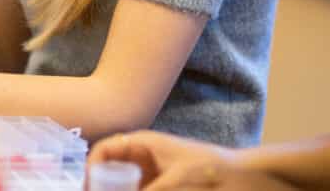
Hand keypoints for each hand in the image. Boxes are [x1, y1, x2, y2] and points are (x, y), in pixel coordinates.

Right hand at [89, 131, 294, 189]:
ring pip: (123, 184)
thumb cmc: (210, 170)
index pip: (104, 150)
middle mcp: (142, 156)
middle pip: (109, 170)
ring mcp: (151, 173)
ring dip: (116, 189)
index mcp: (142, 143)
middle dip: (101, 184)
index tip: (85, 188)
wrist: (244, 179)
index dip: (90, 168)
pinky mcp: (161, 186)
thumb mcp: (174, 183)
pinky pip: (138, 188)